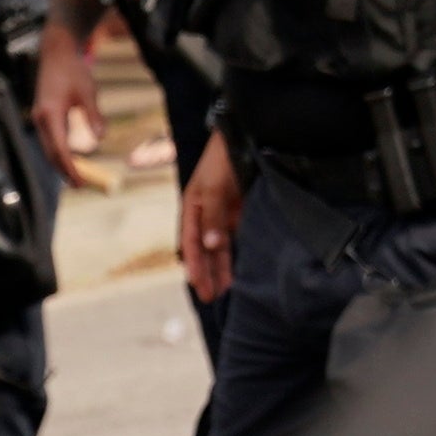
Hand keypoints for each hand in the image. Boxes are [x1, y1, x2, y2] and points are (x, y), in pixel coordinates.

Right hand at [32, 26, 108, 177]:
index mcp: (50, 114)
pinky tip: (69, 159)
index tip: (80, 182)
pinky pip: (49, 139)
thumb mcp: (88, 92)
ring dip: (60, 163)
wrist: (56, 53)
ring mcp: (39, 117)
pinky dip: (58, 152)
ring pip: (48, 148)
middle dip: (64, 170)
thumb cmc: (73, 69)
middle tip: (80, 185)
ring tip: (75, 176)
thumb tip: (100, 138)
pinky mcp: (42, 115)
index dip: (69, 168)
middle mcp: (41, 119)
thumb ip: (93, 115)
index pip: (59, 149)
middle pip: (50, 153)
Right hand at [180, 141, 242, 305]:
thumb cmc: (222, 160)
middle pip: (204, 251)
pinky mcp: (240, 215)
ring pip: (220, 249)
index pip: (191, 244)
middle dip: (206, 274)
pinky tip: (240, 270)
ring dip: (221, 269)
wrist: (244, 138)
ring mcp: (223, 216)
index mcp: (192, 209)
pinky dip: (236, 256)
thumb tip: (210, 246)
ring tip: (225, 291)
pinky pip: (236, 240)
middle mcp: (206, 216)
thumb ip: (213, 217)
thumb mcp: (213, 188)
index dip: (194, 265)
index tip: (198, 285)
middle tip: (210, 297)